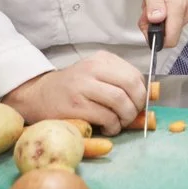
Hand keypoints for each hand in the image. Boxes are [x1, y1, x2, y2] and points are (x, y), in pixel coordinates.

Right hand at [1, 50, 146, 135]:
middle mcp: (93, 69)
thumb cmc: (73, 88)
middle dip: (137, 105)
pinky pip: (106, 117)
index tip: (139, 104)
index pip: (134, 75)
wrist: (38, 95)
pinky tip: (108, 128)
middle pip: (131, 86)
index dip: (142, 93)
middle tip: (132, 116)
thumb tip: (148, 98)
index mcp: (101, 60)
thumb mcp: (95, 76)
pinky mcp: (76, 105)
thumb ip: (118, 82)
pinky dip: (113, 126)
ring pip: (120, 101)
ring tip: (119, 124)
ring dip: (126, 118)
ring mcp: (83, 86)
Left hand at [139, 0, 187, 48]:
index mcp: (177, 6)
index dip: (154, 37)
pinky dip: (168, 12)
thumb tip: (156, 21)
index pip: (170, 39)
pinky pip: (178, 18)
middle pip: (170, 34)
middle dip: (155, 26)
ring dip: (161, 18)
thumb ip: (153, 3)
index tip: (146, 23)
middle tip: (146, 8)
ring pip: (173, 26)